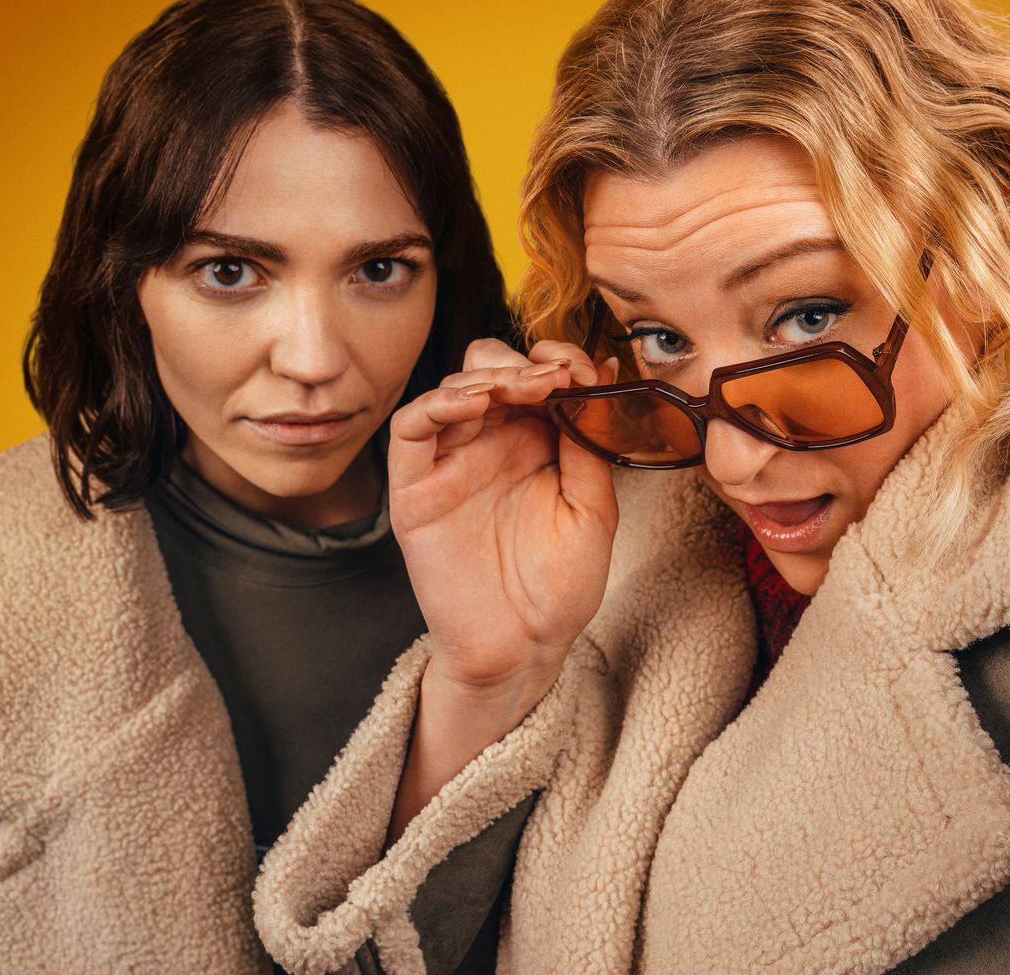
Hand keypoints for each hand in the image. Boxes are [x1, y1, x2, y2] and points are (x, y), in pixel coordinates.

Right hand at [388, 337, 615, 706]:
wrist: (523, 647)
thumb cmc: (559, 587)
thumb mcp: (593, 509)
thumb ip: (589, 444)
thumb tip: (598, 376)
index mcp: (535, 443)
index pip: (535, 377)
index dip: (556, 361)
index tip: (582, 368)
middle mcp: (491, 445)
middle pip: (489, 369)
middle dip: (520, 362)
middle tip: (552, 376)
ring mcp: (451, 463)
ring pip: (452, 389)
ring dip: (486, 375)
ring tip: (522, 387)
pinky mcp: (416, 488)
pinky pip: (411, 430)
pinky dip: (437, 403)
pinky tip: (474, 401)